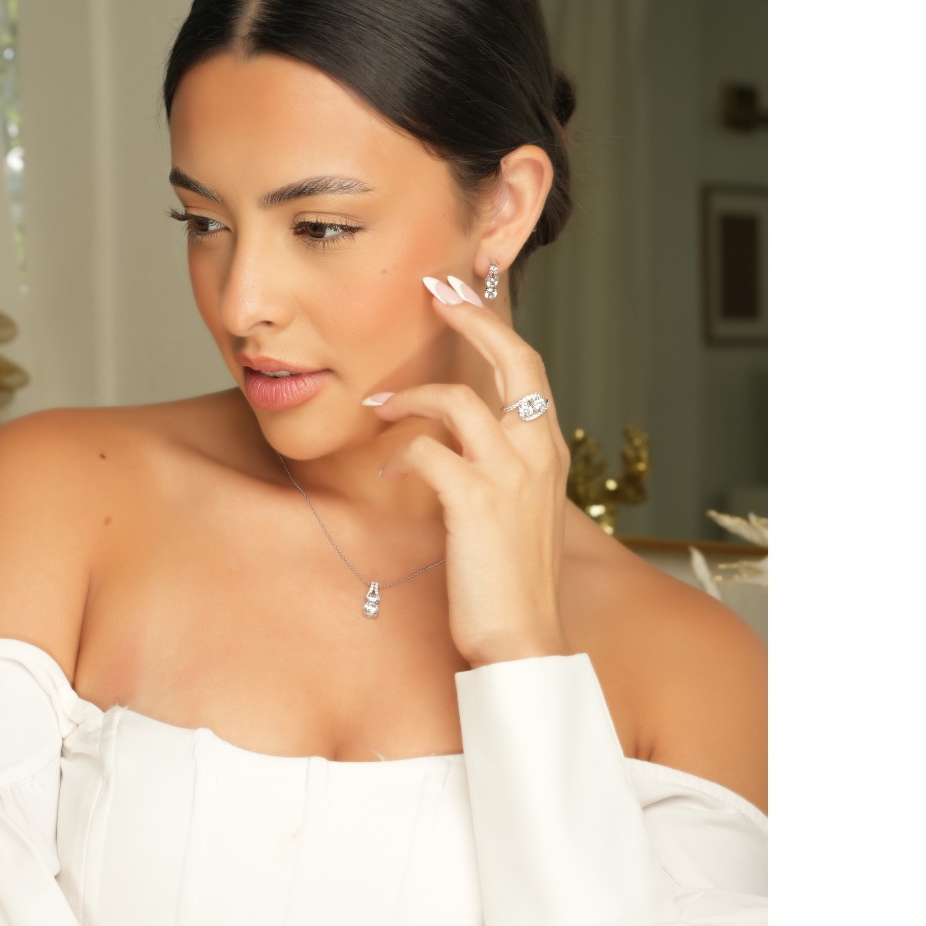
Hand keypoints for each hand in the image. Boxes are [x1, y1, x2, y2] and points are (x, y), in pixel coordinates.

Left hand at [367, 276, 570, 667]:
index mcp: (548, 449)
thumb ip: (499, 461)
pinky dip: (400, 455)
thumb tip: (458, 428)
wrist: (521, 636)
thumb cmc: (510, 575)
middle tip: (434, 290)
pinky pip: (427, 451)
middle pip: (513, 358)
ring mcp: (510, 473)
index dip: (492, 325)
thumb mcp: (516, 507)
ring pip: (458, 400)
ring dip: (408, 397)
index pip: (528, 367)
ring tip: (377, 409)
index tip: (459, 294)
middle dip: (472, 316)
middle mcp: (538, 451)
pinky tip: (387, 476)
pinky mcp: (475, 500)